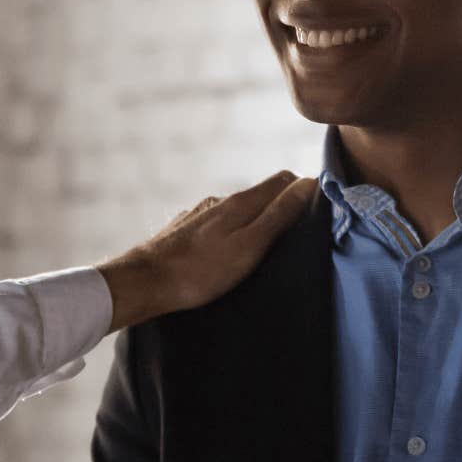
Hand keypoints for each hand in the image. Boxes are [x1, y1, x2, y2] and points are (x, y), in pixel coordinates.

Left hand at [97, 170, 317, 331]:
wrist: (144, 282)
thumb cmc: (200, 271)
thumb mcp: (249, 246)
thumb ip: (279, 216)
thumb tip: (308, 184)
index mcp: (239, 202)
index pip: (283, 180)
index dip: (303, 191)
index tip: (317, 212)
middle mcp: (219, 201)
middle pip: (261, 195)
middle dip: (282, 207)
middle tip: (296, 234)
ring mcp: (199, 214)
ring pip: (237, 210)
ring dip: (255, 221)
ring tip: (263, 248)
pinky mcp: (184, 230)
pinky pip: (217, 225)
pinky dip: (231, 232)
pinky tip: (226, 253)